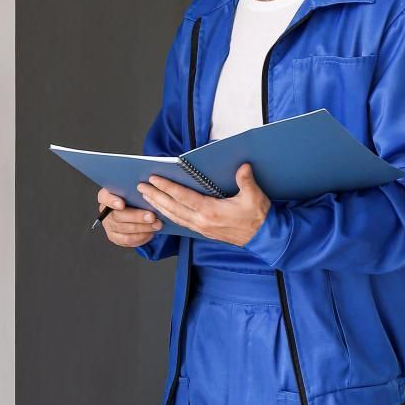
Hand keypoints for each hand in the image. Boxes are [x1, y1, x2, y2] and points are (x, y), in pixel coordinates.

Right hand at [96, 186, 163, 247]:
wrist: (134, 212)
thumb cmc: (134, 199)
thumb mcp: (134, 192)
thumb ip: (136, 190)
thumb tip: (149, 188)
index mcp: (107, 197)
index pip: (104, 197)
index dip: (112, 201)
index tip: (121, 204)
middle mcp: (105, 212)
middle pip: (117, 216)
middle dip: (136, 217)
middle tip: (151, 216)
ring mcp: (109, 226)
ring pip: (124, 229)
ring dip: (142, 228)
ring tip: (156, 225)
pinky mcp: (115, 237)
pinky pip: (127, 239)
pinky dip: (141, 237)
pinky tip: (151, 232)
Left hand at [138, 163, 269, 246]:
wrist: (263, 237)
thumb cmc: (259, 217)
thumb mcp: (255, 196)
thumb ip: (246, 181)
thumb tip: (242, 167)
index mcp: (211, 212)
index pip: (183, 197)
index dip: (167, 187)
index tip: (154, 178)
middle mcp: (202, 221)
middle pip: (172, 207)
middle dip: (155, 196)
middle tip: (141, 187)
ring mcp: (201, 228)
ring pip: (174, 216)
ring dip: (158, 206)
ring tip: (146, 196)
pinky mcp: (203, 231)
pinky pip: (181, 222)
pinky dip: (169, 214)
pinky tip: (162, 210)